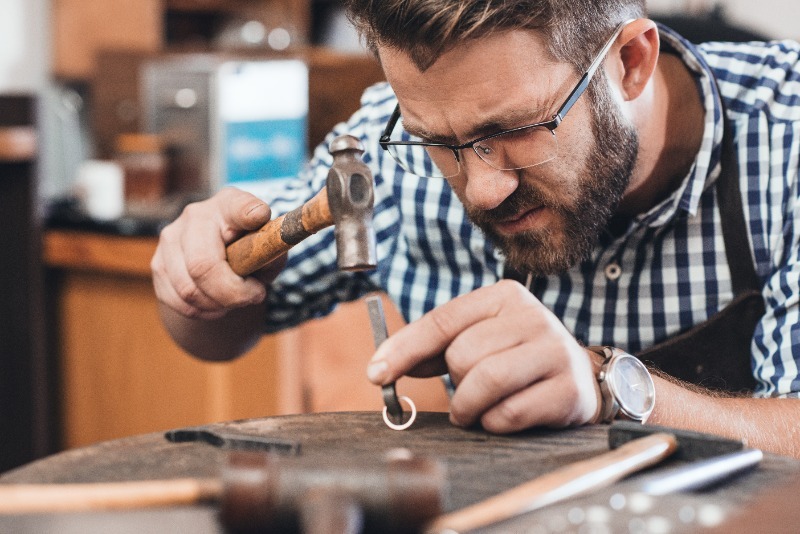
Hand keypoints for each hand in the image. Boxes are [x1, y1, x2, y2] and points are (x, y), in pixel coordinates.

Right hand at [151, 187, 278, 320]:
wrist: (220, 256)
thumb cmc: (250, 249)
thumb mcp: (268, 249)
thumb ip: (272, 252)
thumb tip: (265, 258)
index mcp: (230, 205)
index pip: (238, 206)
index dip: (248, 212)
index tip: (259, 216)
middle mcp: (195, 215)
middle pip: (202, 265)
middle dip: (232, 293)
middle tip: (253, 296)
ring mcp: (170, 239)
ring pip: (189, 290)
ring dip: (218, 305)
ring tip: (234, 298)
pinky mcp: (157, 264)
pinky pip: (178, 301)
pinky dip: (202, 311)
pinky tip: (216, 303)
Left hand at [366, 280, 600, 432]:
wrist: (582, 379)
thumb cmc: (517, 358)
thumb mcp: (479, 339)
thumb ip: (435, 348)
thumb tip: (382, 367)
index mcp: (504, 296)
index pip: (443, 320)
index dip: (405, 349)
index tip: (376, 373)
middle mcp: (533, 317)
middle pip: (463, 354)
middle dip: (454, 383)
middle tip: (463, 395)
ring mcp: (555, 352)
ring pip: (486, 381)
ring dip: (468, 407)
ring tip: (474, 411)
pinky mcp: (568, 390)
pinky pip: (509, 413)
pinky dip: (494, 423)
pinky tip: (501, 417)